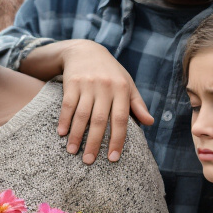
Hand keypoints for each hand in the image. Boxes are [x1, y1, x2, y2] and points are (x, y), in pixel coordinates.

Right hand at [57, 40, 153, 163]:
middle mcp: (105, 86)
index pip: (120, 119)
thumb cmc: (110, 72)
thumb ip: (137, 104)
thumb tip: (150, 123)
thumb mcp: (127, 84)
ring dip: (76, 135)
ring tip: (72, 152)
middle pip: (99, 120)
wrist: (85, 50)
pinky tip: (62, 133)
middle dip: (94, 143)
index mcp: (122, 89)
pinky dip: (64, 120)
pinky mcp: (71, 82)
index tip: (112, 159)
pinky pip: (67, 105)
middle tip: (88, 161)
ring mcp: (87, 84)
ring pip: (82, 114)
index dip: (117, 140)